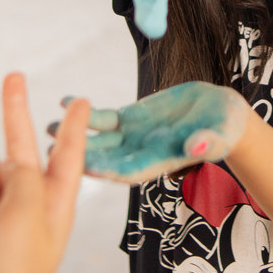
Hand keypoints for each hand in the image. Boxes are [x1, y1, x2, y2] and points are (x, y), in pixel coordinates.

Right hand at [0, 74, 86, 272]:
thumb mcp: (24, 214)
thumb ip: (21, 178)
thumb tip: (13, 158)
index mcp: (52, 207)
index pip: (68, 158)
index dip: (76, 129)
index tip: (82, 101)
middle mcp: (24, 209)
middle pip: (21, 150)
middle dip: (16, 114)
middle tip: (12, 78)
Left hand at [52, 81, 249, 183]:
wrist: (221, 113)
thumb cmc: (225, 128)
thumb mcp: (219, 135)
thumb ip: (206, 142)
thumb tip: (195, 146)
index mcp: (159, 162)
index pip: (129, 171)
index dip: (107, 168)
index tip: (85, 165)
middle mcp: (140, 153)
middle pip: (105, 157)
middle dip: (78, 155)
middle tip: (50, 151)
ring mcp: (133, 136)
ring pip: (98, 139)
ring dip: (72, 134)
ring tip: (47, 127)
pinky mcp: (131, 118)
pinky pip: (102, 118)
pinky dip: (84, 112)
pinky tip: (64, 101)